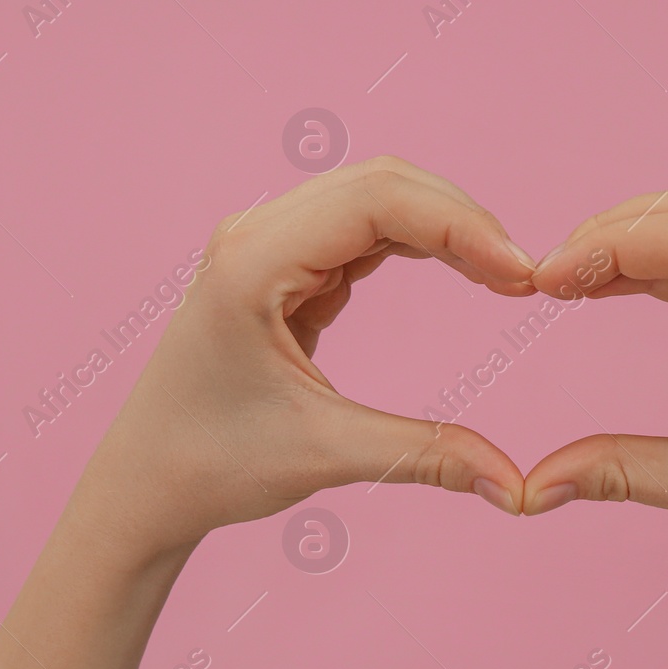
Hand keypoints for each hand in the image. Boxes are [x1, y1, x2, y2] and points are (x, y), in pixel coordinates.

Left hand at [71, 157, 537, 561]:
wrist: (143, 484)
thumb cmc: (210, 466)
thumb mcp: (325, 455)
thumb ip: (425, 456)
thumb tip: (516, 485)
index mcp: (252, 263)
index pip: (377, 201)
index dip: (460, 226)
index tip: (520, 276)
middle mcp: (255, 235)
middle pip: (382, 183)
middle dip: (462, 220)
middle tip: (524, 277)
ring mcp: (266, 243)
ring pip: (376, 198)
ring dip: (445, 227)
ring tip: (503, 276)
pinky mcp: (282, 265)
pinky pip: (363, 230)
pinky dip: (419, 243)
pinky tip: (464, 273)